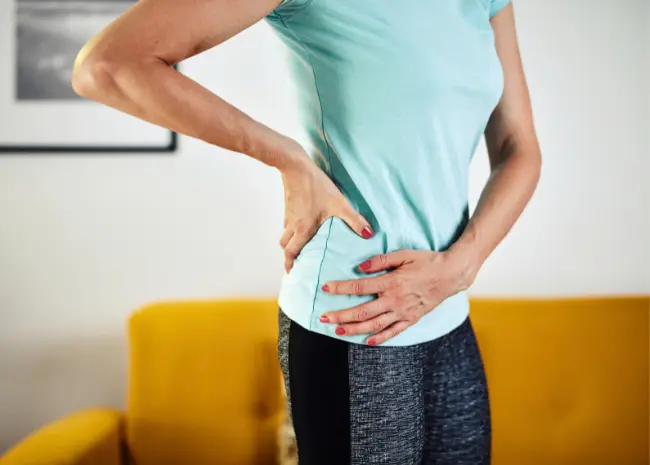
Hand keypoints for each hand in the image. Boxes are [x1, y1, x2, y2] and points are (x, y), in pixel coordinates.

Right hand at [278, 141, 373, 272]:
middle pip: (285, 245)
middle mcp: (292, 224)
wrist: (296, 166)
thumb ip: (354, 220)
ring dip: (289, 242)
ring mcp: (289, 214)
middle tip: (294, 263)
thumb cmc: (316, 186)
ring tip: (297, 246)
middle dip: (288, 255)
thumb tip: (369, 234)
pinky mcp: (289, 205)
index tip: (291, 273)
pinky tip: (301, 225)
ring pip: (285, 233)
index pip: (291, 252)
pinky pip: (287, 222)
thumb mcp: (339, 204)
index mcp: (302, 229)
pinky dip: (291, 229)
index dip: (290, 264)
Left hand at [318, 248, 477, 344]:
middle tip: (323, 317)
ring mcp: (403, 312)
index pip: (359, 286)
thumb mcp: (404, 254)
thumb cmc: (426, 261)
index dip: (340, 288)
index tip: (326, 288)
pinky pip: (393, 332)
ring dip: (353, 329)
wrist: (450, 274)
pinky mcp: (411, 319)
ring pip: (374, 325)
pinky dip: (379, 338)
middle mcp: (394, 300)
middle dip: (340, 315)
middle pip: (362, 311)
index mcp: (391, 282)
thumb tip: (361, 267)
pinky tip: (366, 341)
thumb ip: (381, 260)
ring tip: (337, 331)